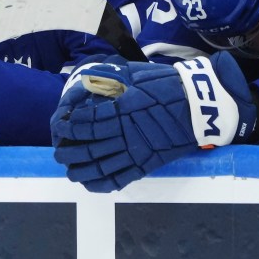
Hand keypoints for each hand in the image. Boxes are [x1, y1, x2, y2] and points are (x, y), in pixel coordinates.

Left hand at [51, 53, 257, 192]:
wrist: (199, 106)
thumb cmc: (166, 85)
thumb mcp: (136, 74)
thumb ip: (111, 79)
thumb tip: (87, 80)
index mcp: (122, 109)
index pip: (87, 122)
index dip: (70, 126)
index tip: (60, 126)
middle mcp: (126, 132)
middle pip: (89, 147)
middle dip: (69, 151)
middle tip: (59, 151)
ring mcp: (137, 150)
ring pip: (101, 166)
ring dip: (81, 170)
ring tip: (70, 171)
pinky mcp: (147, 164)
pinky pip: (121, 178)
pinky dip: (102, 184)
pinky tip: (90, 184)